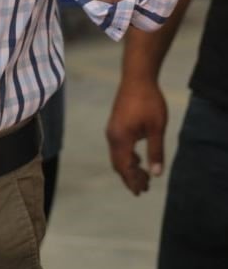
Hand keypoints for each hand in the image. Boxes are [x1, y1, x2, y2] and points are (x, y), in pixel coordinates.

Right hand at [106, 77, 166, 194]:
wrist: (137, 77)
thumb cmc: (149, 101)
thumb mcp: (156, 128)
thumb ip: (156, 151)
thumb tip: (156, 174)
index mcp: (121, 138)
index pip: (124, 167)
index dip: (133, 181)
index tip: (144, 191)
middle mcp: (112, 135)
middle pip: (118, 164)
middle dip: (130, 178)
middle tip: (144, 189)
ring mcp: (112, 129)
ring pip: (116, 156)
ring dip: (128, 168)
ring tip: (143, 176)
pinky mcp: (115, 124)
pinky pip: (117, 147)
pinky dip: (126, 158)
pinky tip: (137, 158)